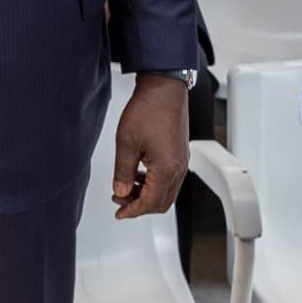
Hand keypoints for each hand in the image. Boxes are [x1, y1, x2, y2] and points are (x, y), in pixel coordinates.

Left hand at [114, 74, 190, 216]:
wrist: (163, 89)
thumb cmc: (148, 110)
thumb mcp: (127, 143)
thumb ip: (123, 172)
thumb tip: (121, 192)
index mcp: (166, 169)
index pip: (150, 203)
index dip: (133, 211)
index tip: (120, 213)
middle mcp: (178, 168)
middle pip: (161, 202)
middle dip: (140, 205)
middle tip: (120, 201)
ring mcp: (181, 161)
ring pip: (167, 192)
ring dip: (146, 194)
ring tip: (126, 187)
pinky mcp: (180, 154)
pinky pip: (170, 179)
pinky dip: (154, 184)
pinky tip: (138, 174)